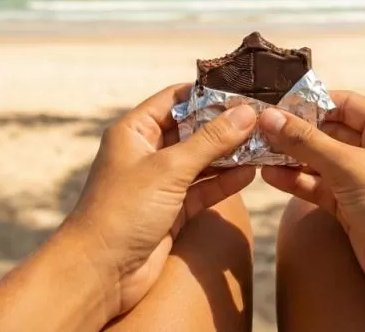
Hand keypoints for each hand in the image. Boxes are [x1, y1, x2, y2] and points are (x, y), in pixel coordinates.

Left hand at [62, 84, 256, 322]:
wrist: (100, 273)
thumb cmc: (123, 211)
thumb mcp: (169, 169)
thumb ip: (210, 140)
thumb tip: (245, 113)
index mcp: (134, 132)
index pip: (175, 98)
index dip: (207, 94)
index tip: (242, 91)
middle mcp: (147, 153)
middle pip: (193, 129)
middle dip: (225, 125)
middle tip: (262, 118)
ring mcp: (160, 183)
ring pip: (202, 160)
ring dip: (230, 154)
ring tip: (265, 144)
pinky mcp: (173, 210)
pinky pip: (204, 189)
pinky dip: (225, 181)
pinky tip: (251, 172)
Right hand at [259, 91, 364, 315]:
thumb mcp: (349, 168)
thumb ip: (307, 142)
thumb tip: (271, 117)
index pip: (342, 103)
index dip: (308, 102)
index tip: (274, 105)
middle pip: (327, 131)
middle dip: (294, 131)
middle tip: (258, 130)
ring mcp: (364, 179)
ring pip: (320, 161)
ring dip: (290, 157)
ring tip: (256, 152)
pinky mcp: (352, 206)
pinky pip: (319, 186)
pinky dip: (297, 181)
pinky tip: (271, 176)